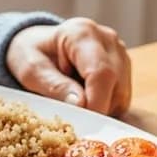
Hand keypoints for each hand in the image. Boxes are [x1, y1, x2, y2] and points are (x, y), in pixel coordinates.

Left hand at [6, 18, 131, 116]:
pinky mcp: (124, 69)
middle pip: (115, 84)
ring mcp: (119, 53)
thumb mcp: (32, 70)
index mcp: (82, 34)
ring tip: (75, 103)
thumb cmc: (32, 54)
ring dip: (101, 109)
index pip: (101, 72)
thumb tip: (81, 104)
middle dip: (96, 108)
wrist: (38, 45)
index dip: (96, 102)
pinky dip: (105, 107)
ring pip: (122, 94)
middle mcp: (107, 40)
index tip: (82, 122)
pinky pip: (121, 98)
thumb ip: (55, 85)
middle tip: (74, 118)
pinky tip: (86, 101)